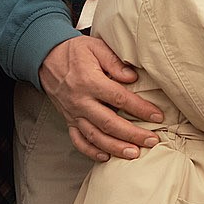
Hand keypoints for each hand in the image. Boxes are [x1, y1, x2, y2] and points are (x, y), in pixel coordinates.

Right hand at [38, 36, 162, 161]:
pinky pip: (78, 140)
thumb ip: (115, 62)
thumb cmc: (74, 51)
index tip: (157, 116)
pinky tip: (106, 157)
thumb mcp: (96, 47)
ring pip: (95, 136)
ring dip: (115, 147)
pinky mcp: (68, 120)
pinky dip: (91, 151)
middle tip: (152, 141)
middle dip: (132, 135)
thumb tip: (133, 78)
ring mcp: (73, 113)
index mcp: (89, 81)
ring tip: (134, 154)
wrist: (46, 58)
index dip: (140, 109)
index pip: (119, 98)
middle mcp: (81, 101)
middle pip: (109, 123)